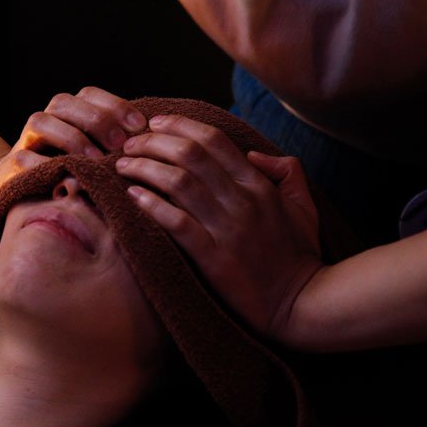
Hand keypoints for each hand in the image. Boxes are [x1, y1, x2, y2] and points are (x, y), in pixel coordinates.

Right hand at [0, 87, 146, 208]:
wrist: (27, 193)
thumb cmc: (76, 175)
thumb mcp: (100, 158)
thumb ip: (118, 147)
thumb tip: (156, 144)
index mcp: (70, 111)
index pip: (91, 95)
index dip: (116, 107)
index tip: (140, 127)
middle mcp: (48, 118)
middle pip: (67, 102)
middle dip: (96, 120)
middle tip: (120, 144)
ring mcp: (27, 139)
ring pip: (41, 120)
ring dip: (70, 137)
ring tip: (94, 159)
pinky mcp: (13, 164)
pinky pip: (22, 157)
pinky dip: (43, 165)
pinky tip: (66, 177)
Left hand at [115, 114, 324, 341]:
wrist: (299, 303)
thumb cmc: (298, 254)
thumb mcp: (303, 204)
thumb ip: (287, 170)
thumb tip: (254, 155)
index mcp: (259, 185)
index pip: (214, 140)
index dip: (179, 125)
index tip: (155, 123)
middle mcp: (242, 201)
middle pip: (190, 154)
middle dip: (153, 142)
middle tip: (129, 143)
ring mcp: (228, 229)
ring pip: (178, 183)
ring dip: (145, 168)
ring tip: (123, 166)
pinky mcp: (214, 258)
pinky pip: (176, 223)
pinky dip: (152, 205)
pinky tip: (133, 196)